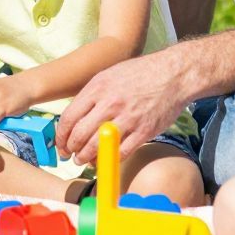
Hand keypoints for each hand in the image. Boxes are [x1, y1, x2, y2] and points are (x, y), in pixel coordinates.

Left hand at [57, 52, 187, 164]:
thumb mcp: (110, 75)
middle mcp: (110, 103)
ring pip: (97, 146)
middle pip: (80, 134)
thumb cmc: (141, 73)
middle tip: (70, 155)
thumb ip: (92, 94)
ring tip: (83, 160)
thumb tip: (75, 117)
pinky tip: (104, 161)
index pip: (69, 117)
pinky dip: (109, 160)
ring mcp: (128, 118)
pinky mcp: (144, 131)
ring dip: (86, 158)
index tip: (60, 143)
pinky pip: (120, 152)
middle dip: (71, 149)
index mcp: (98, 87)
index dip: (61, 135)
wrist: (174, 74)